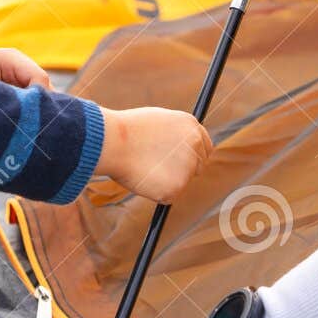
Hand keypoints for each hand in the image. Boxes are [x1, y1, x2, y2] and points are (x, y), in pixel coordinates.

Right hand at [98, 107, 214, 204]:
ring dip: (166, 181)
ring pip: (181, 183)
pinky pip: (168, 196)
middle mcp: (195, 146)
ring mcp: (187, 168)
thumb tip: (177, 147)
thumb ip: (174, 134)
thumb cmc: (126, 130)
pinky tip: (142, 178)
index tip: (180, 162)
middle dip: (182, 171)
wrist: (112, 142)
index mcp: (191, 126)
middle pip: (198, 167)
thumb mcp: (159, 122)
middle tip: (158, 170)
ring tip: (143, 168)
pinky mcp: (176, 188)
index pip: (205, 147)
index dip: (193, 156)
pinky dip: (156, 193)